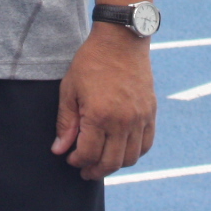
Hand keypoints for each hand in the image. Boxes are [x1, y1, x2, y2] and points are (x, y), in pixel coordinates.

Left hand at [51, 23, 155, 179]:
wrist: (121, 40)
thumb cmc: (91, 62)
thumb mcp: (70, 89)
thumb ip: (66, 123)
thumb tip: (60, 150)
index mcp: (99, 115)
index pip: (88, 154)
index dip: (77, 161)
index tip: (70, 158)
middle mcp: (122, 121)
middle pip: (110, 162)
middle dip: (94, 171)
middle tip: (85, 170)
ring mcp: (139, 118)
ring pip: (130, 158)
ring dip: (114, 165)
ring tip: (103, 161)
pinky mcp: (150, 112)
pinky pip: (146, 144)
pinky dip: (134, 153)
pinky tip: (122, 150)